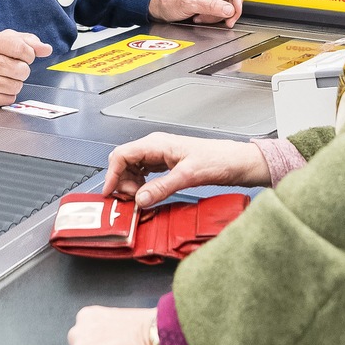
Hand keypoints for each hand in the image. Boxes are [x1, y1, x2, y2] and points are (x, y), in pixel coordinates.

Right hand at [0, 29, 51, 105]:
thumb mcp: (0, 38)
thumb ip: (26, 41)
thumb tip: (46, 49)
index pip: (21, 48)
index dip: (30, 54)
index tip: (26, 56)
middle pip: (20, 70)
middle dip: (23, 70)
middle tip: (15, 67)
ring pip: (15, 86)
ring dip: (15, 83)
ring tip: (5, 77)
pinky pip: (6, 99)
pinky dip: (7, 94)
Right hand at [104, 131, 270, 206]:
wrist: (235, 161)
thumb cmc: (216, 159)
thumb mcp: (187, 176)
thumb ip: (161, 188)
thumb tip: (140, 199)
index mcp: (156, 144)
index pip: (122, 155)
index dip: (112, 174)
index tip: (110, 192)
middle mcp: (155, 147)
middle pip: (124, 162)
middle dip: (121, 181)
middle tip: (130, 200)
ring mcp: (160, 155)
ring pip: (133, 168)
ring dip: (131, 184)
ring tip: (140, 199)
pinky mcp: (166, 164)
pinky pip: (144, 173)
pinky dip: (141, 184)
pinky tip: (147, 194)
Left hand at [148, 0, 242, 26]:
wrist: (157, 8)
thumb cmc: (167, 0)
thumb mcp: (189, 3)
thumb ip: (210, 6)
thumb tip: (228, 9)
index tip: (236, 10)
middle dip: (225, 11)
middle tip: (225, 20)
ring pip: (224, 8)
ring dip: (215, 16)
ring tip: (200, 17)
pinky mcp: (207, 5)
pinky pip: (217, 13)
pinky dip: (210, 19)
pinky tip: (199, 18)